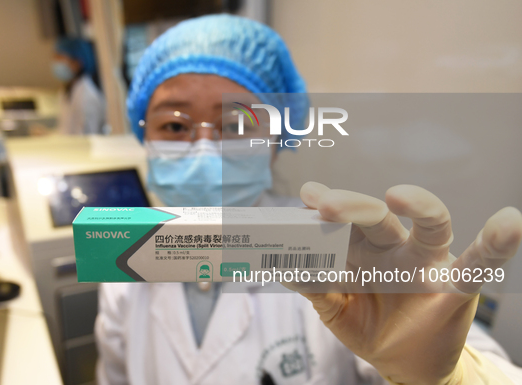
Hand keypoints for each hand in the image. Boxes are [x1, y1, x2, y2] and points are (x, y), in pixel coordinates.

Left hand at [295, 182, 521, 384]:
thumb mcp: (334, 308)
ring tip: (398, 195)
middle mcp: (394, 247)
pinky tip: (509, 222)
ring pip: (430, 226)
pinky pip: (479, 263)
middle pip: (378, 219)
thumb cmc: (366, 324)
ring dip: (418, 207)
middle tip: (325, 203)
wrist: (402, 362)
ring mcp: (427, 263)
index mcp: (361, 250)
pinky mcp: (456, 285)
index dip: (325, 208)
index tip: (307, 194)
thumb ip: (314, 285)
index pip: (343, 223)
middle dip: (353, 207)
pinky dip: (496, 244)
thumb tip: (283, 267)